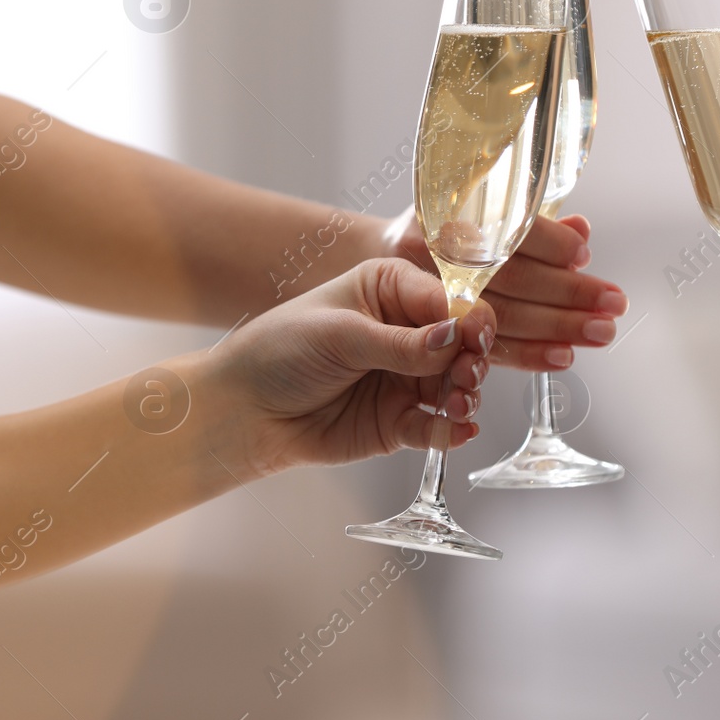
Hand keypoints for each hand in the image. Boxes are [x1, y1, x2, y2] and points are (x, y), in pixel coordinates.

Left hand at [207, 258, 495, 475]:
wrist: (245, 409)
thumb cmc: (281, 350)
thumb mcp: (341, 335)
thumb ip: (401, 343)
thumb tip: (455, 336)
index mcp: (392, 289)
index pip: (448, 299)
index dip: (468, 317)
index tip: (474, 336)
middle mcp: (407, 331)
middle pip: (462, 344)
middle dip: (471, 359)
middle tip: (465, 375)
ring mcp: (407, 378)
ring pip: (456, 386)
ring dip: (465, 395)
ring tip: (456, 404)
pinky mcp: (400, 420)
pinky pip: (437, 426)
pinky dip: (452, 430)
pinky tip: (460, 431)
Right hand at [382, 209, 625, 369]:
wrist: (374, 258)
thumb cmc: (439, 230)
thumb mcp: (476, 212)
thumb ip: (527, 224)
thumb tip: (581, 230)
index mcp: (447, 213)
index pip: (506, 229)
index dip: (548, 243)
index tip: (583, 255)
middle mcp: (435, 255)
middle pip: (511, 278)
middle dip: (568, 294)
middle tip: (612, 304)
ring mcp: (430, 296)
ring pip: (502, 318)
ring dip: (558, 327)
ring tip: (599, 331)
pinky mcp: (433, 333)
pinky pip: (486, 349)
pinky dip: (529, 354)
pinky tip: (563, 356)